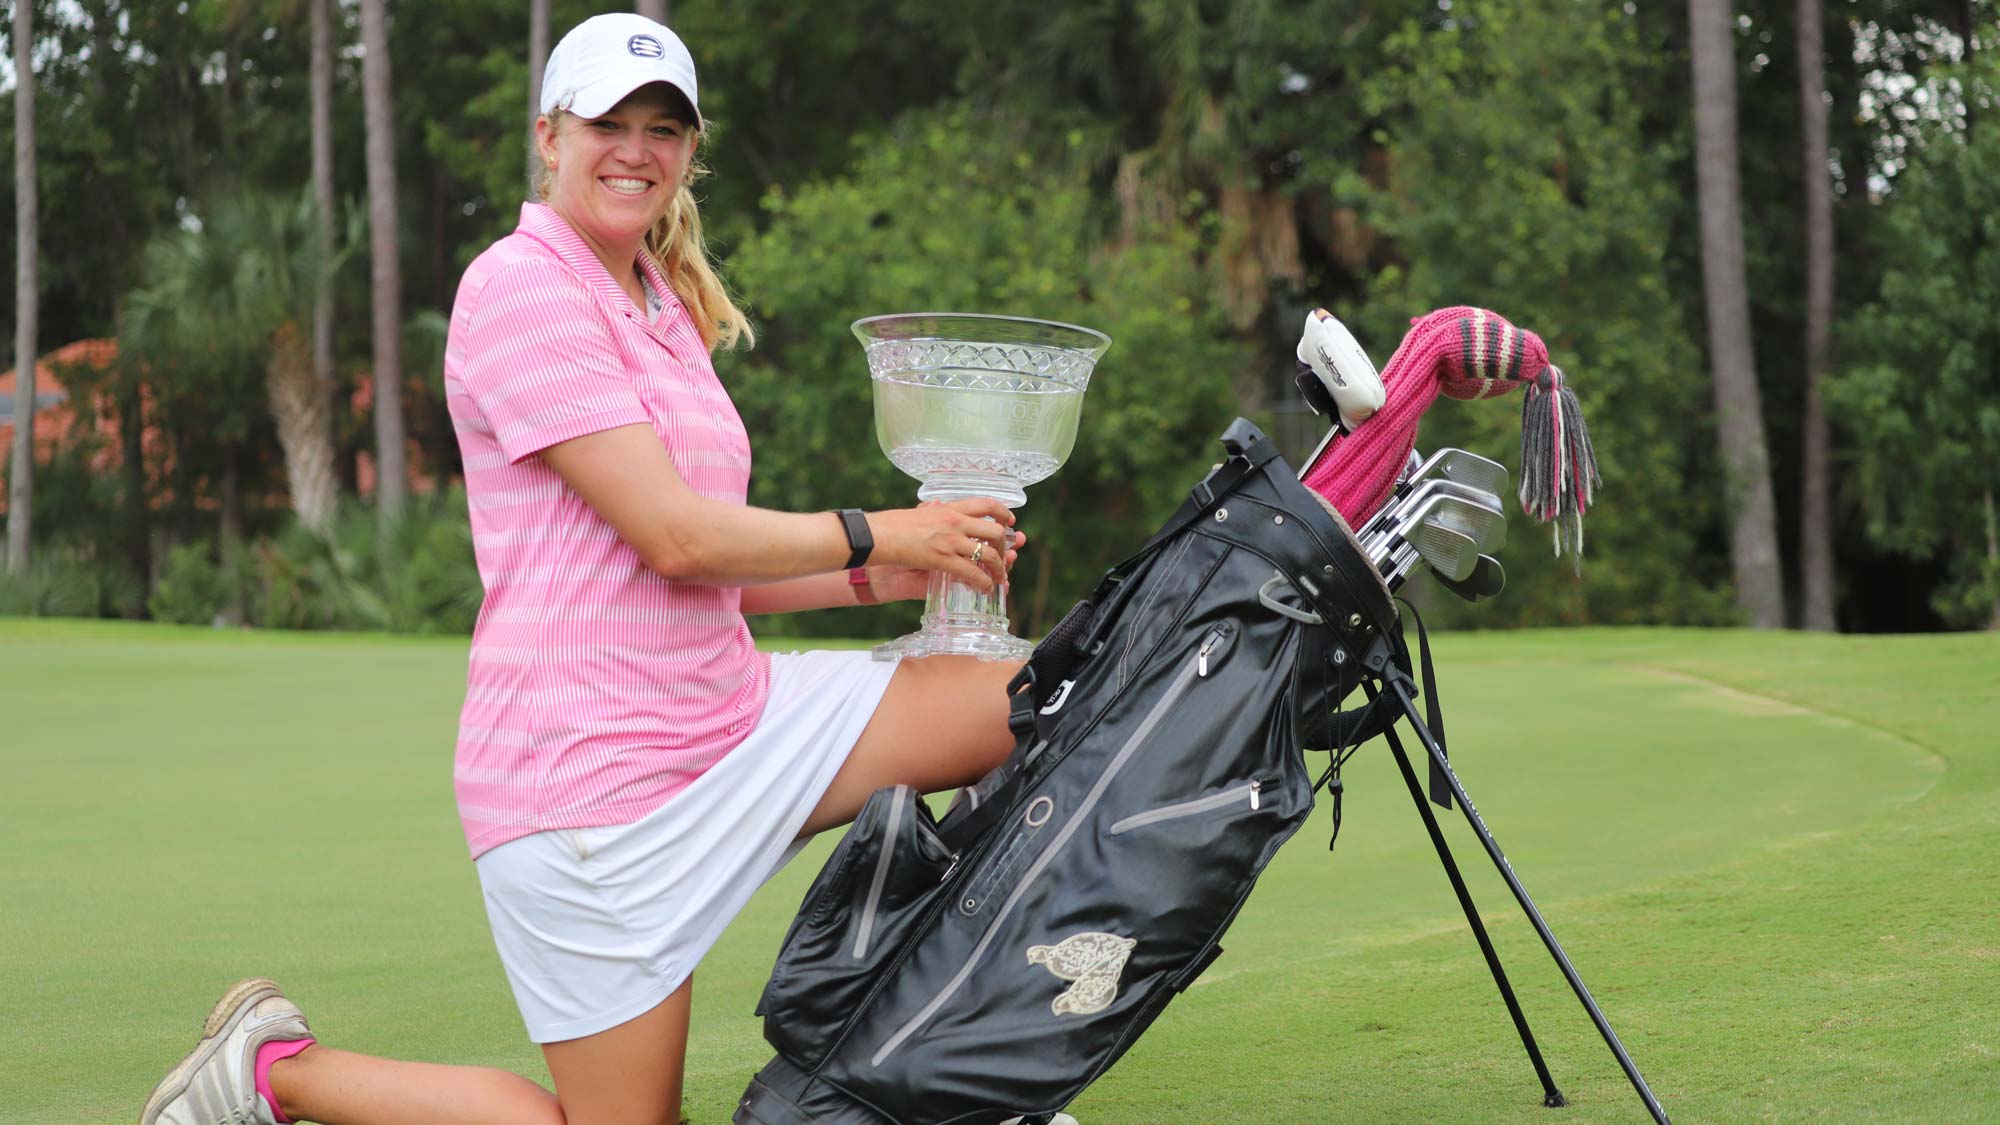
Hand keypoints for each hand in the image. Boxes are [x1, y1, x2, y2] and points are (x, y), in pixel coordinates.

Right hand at [865, 498, 1022, 592]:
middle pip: (994, 531)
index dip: (1003, 513)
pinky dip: (984, 582)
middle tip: (1004, 555)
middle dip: (1004, 545)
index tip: (1009, 521)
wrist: (877, 535)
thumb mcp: (918, 513)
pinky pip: (972, 572)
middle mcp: (955, 522)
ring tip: (1000, 577)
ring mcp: (950, 541)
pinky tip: (986, 588)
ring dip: (999, 568)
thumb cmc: (893, 525)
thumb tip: (936, 506)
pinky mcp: (943, 559)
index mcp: (949, 508)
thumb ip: (931, 511)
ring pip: (988, 554)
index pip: (986, 504)